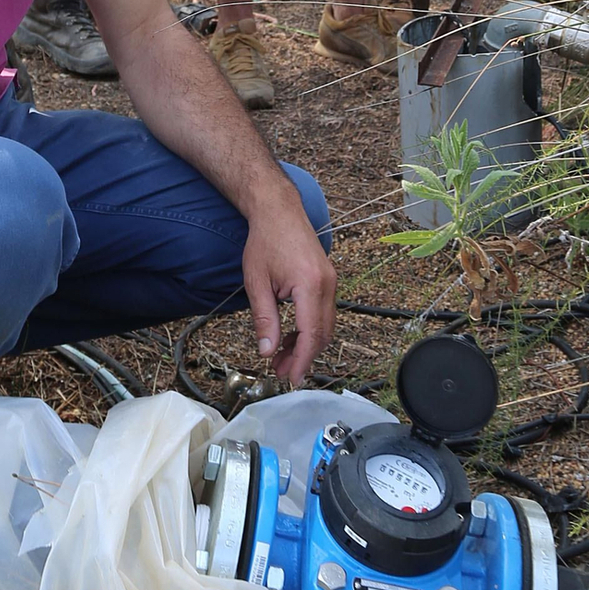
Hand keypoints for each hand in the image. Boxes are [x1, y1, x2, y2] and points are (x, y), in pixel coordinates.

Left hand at [242, 209, 336, 386]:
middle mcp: (328, 284)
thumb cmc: (266, 241)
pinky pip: (323, 312)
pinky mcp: (328, 280)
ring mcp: (331, 281)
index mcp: (310, 285)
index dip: (302, 360)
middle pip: (323, 334)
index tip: (292, 378)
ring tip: (282, 356)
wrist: (278, 211)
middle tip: (281, 370)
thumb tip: (267, 351)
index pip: (311, 334)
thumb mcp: (257, 283)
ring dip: (307, 344)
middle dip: (304, 357)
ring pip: (325, 325)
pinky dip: (310, 329)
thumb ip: (264, 320)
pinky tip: (290, 336)